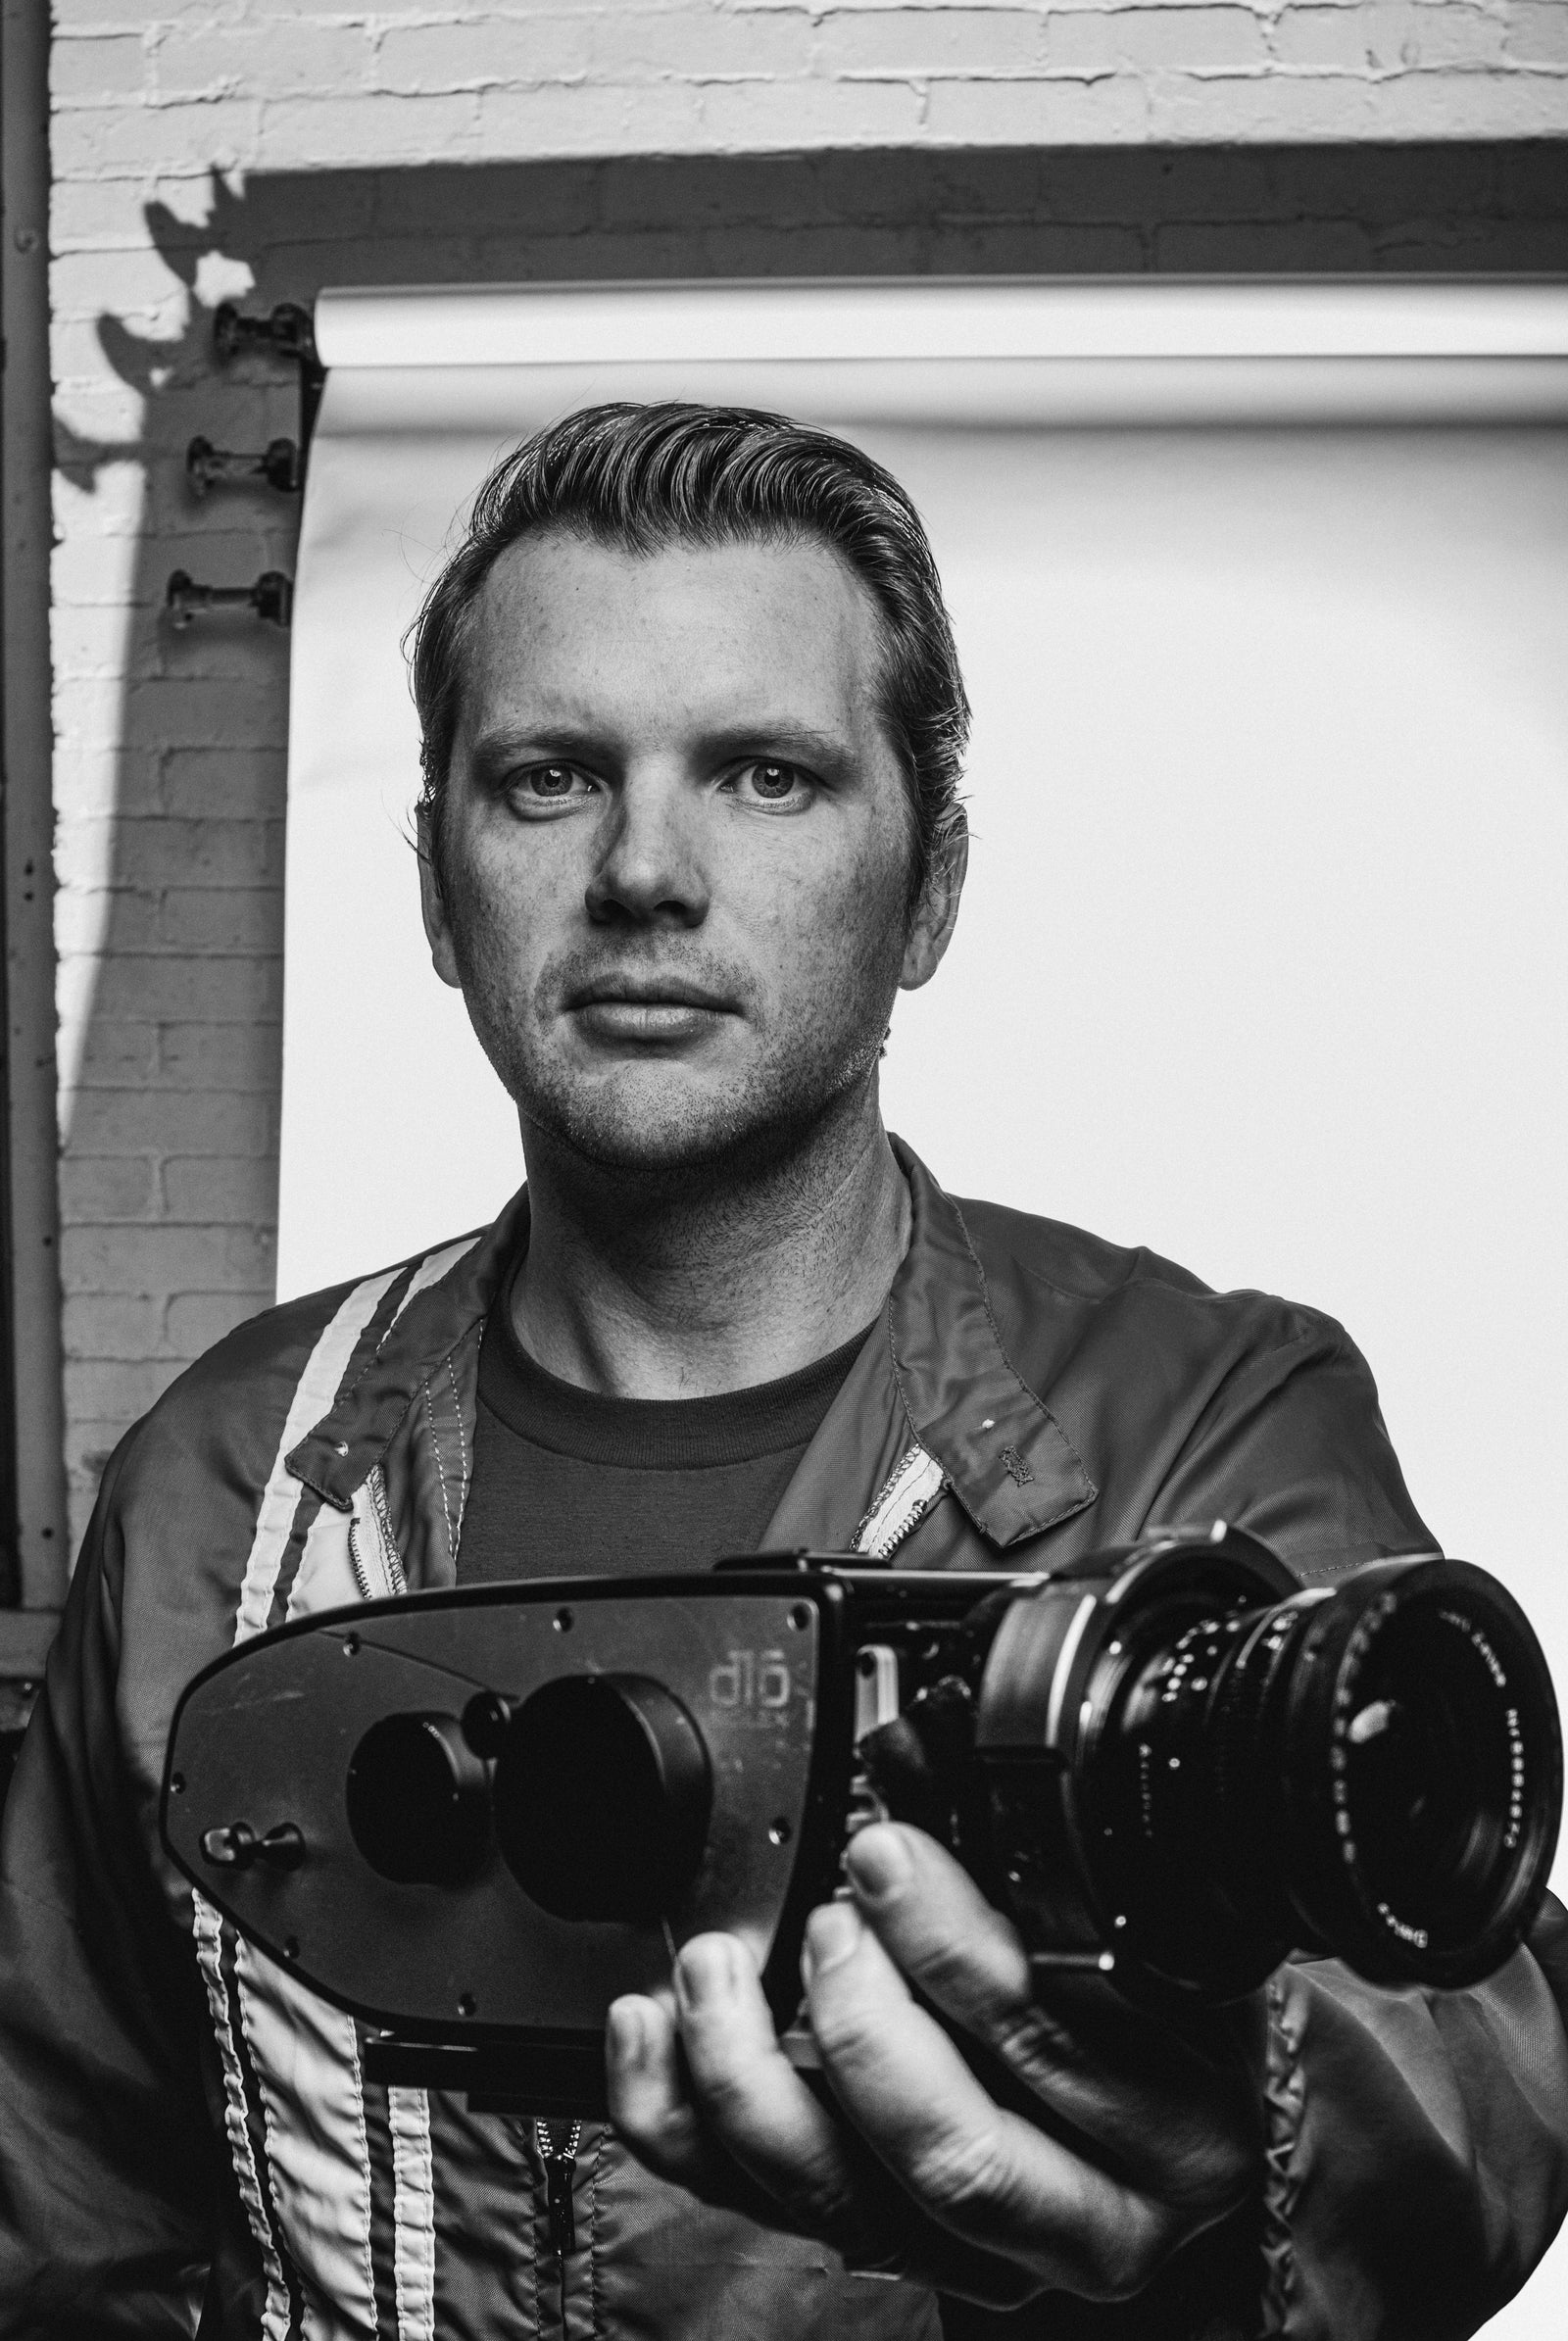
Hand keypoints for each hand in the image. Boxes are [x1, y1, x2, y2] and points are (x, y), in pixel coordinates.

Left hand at [606, 1823, 1265, 2306]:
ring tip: (714, 1968)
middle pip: (953, 2153)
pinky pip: (760, 2209)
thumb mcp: (1152, 1936)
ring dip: (753, 2076)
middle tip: (825, 1919)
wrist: (1157, 2140)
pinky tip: (650, 2030)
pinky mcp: (887, 2252)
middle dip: (862, 2024)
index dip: (958, 1952)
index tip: (884, 1855)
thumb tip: (912, 1750)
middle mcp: (1088, 2223)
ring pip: (845, 2204)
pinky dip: (682, 2120)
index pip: (1063, 2050)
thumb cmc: (1166, 2021)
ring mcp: (978, 2257)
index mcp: (1181, 2137)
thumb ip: (1047, 1867)